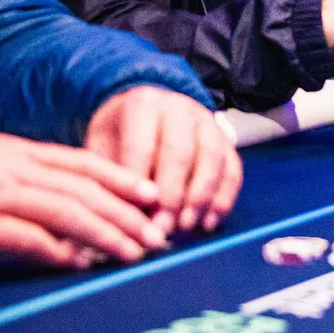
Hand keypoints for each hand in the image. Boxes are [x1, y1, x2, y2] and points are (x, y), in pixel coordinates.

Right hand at [0, 133, 167, 266]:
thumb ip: (22, 175)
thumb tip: (61, 195)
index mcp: (16, 150)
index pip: (83, 162)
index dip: (123, 178)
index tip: (154, 194)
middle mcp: (13, 167)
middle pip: (85, 189)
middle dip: (127, 213)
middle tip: (157, 236)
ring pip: (68, 211)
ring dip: (107, 233)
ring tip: (133, 253)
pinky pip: (28, 237)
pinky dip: (58, 251)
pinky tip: (80, 264)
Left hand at [85, 86, 241, 236]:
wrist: (146, 109)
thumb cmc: (119, 134)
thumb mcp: (101, 144)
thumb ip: (110, 176)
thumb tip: (120, 217)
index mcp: (143, 104)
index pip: (141, 147)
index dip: (139, 184)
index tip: (136, 217)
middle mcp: (180, 109)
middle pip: (180, 152)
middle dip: (172, 195)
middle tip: (162, 228)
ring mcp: (208, 122)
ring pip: (212, 158)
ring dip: (201, 197)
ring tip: (186, 227)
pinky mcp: (226, 140)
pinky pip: (233, 168)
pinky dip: (224, 197)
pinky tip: (210, 222)